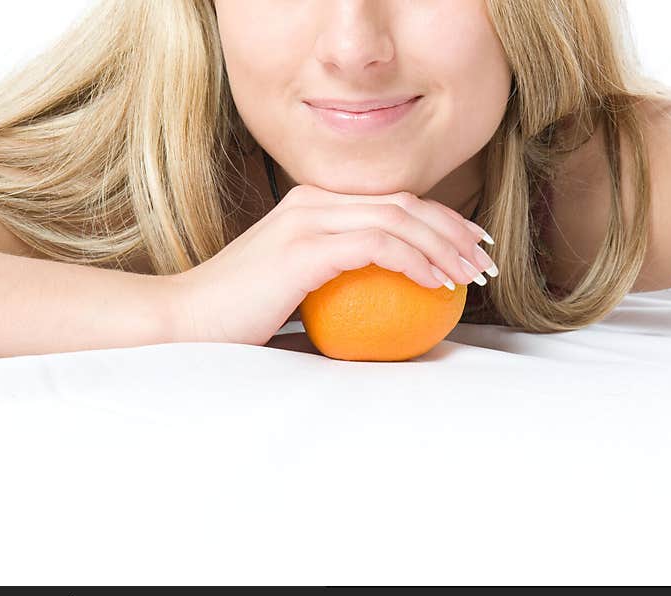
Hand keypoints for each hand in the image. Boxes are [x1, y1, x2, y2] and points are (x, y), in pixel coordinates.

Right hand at [164, 184, 495, 345]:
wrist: (185, 320)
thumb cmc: (242, 316)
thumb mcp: (297, 289)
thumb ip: (339, 279)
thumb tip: (388, 302)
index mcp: (315, 204)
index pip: (393, 202)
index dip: (442, 220)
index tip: (472, 248)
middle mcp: (314, 200)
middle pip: (406, 201)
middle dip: (455, 228)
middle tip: (486, 261)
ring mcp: (309, 218)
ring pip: (399, 217)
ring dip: (446, 245)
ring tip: (472, 276)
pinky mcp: (306, 246)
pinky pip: (379, 244)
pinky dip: (415, 260)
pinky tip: (437, 284)